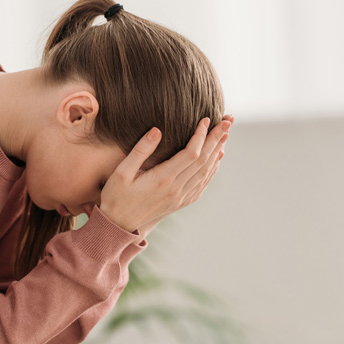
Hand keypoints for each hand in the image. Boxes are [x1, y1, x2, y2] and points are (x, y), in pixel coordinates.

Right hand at [99, 115, 232, 231]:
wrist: (118, 225)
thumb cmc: (116, 196)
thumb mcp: (122, 172)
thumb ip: (140, 150)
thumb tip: (157, 130)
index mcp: (163, 179)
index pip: (191, 153)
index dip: (201, 135)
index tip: (206, 119)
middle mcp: (176, 189)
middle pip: (204, 161)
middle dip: (216, 139)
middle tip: (227, 121)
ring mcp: (180, 198)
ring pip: (206, 172)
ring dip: (217, 152)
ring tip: (225, 135)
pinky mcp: (180, 203)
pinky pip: (202, 184)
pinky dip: (212, 169)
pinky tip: (216, 159)